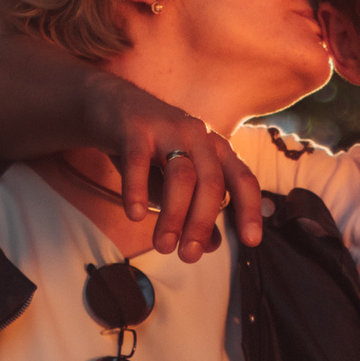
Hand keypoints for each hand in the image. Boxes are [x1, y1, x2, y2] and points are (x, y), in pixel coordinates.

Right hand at [81, 77, 265, 257]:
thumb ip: (194, 210)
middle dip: (202, 224)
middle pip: (211, 183)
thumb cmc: (150, 150)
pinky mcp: (135, 128)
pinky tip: (135, 214)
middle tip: (188, 256)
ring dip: (173, 215)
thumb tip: (212, 246)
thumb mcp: (175, 182)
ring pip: (181, 176)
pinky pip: (138, 161)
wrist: (108, 104)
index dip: (250, 210)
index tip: (251, 242)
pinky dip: (137, 190)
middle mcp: (198, 136)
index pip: (242, 180)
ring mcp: (168, 129)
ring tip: (162, 246)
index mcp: (215, 149)